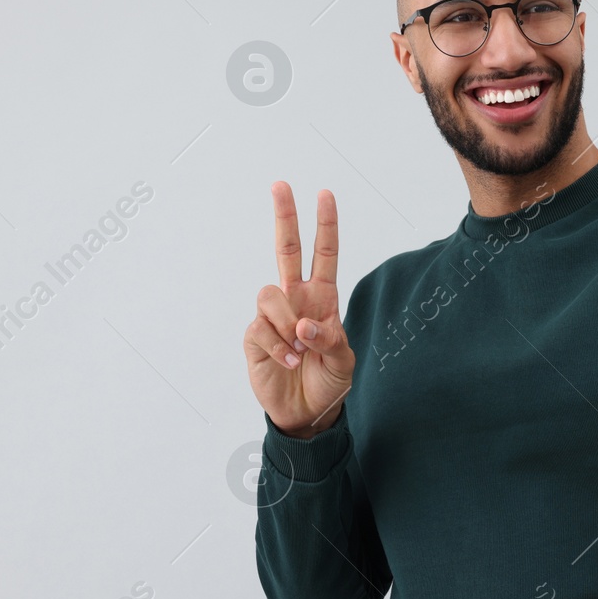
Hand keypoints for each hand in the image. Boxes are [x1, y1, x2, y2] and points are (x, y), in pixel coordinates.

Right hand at [243, 183, 354, 438]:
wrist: (306, 413)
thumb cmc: (328, 382)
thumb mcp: (343, 362)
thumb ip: (330, 340)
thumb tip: (305, 324)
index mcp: (323, 298)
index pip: (324, 254)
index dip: (325, 225)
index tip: (325, 194)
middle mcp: (296, 300)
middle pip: (286, 249)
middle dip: (284, 216)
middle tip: (280, 185)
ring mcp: (273, 317)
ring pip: (269, 293)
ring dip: (286, 321)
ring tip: (298, 349)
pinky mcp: (254, 337)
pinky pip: (260, 329)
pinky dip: (277, 347)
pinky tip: (288, 362)